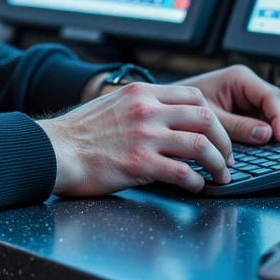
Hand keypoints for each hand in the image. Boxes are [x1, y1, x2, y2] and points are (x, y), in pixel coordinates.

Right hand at [40, 80, 234, 196]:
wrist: (53, 150)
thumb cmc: (79, 133)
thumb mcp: (112, 104)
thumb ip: (140, 105)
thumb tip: (165, 115)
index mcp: (141, 93)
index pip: (194, 96)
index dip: (213, 117)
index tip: (216, 133)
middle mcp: (146, 110)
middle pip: (206, 118)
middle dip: (224, 140)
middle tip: (226, 157)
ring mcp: (144, 136)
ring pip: (201, 145)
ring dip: (218, 164)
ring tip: (220, 176)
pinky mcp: (140, 164)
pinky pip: (183, 172)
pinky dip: (197, 182)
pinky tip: (195, 186)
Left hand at [170, 65, 279, 147]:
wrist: (169, 108)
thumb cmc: (183, 106)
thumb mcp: (209, 116)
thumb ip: (236, 125)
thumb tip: (265, 134)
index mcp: (239, 78)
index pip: (271, 96)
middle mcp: (250, 86)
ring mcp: (254, 99)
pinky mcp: (253, 112)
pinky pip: (276, 121)